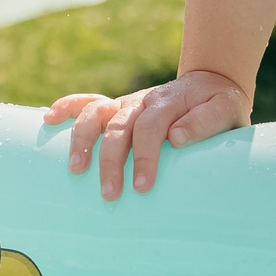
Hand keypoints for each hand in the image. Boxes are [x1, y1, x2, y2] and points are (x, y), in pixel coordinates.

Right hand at [44, 71, 250, 199]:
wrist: (212, 81)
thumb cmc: (220, 104)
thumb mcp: (226, 111)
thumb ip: (205, 123)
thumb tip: (175, 138)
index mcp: (168, 103)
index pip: (151, 128)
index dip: (144, 157)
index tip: (142, 187)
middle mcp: (142, 101)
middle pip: (118, 126)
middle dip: (110, 161)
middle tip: (109, 194)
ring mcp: (127, 103)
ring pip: (96, 114)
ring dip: (81, 139)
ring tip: (75, 169)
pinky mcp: (118, 107)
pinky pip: (88, 102)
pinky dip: (67, 107)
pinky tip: (49, 118)